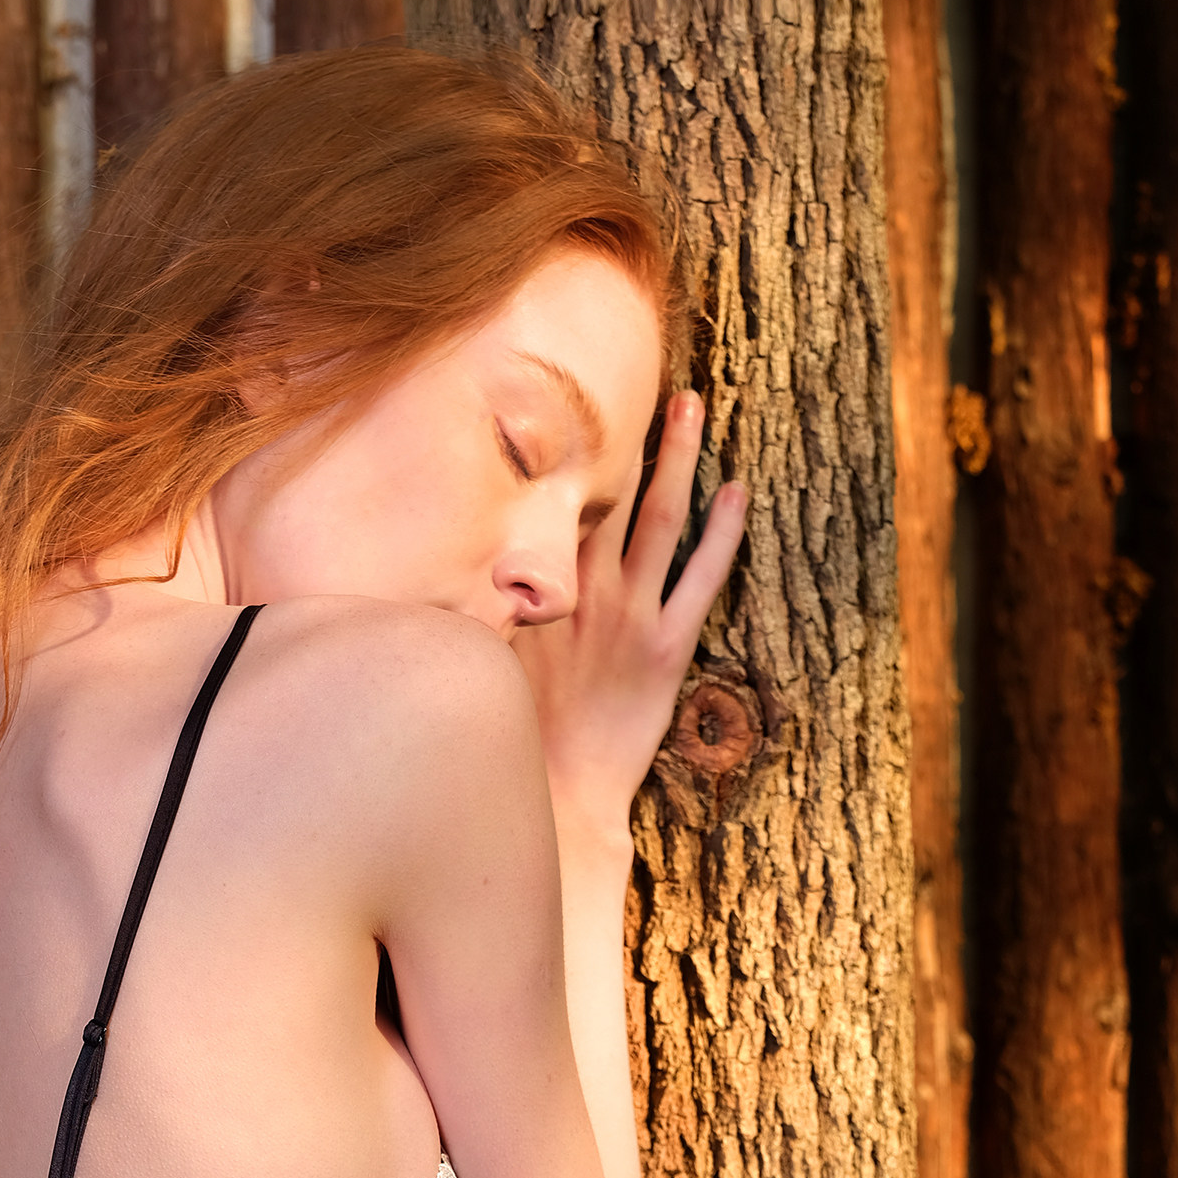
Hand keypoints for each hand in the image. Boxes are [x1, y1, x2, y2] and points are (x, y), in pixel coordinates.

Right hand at [514, 389, 749, 836]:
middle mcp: (580, 590)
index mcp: (531, 589)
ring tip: (692, 407)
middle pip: (607, 491)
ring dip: (677, 458)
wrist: (557, 797)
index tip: (569, 405)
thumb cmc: (512, 738)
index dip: (563, 451)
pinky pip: (703, 576)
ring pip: (659, 517)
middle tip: (642, 380)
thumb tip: (440, 566)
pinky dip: (723, 532)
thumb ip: (472, 609)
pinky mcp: (668, 647)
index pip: (550, 503)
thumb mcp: (477, 662)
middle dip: (625, 433)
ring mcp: (629, 615)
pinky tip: (738, 492)